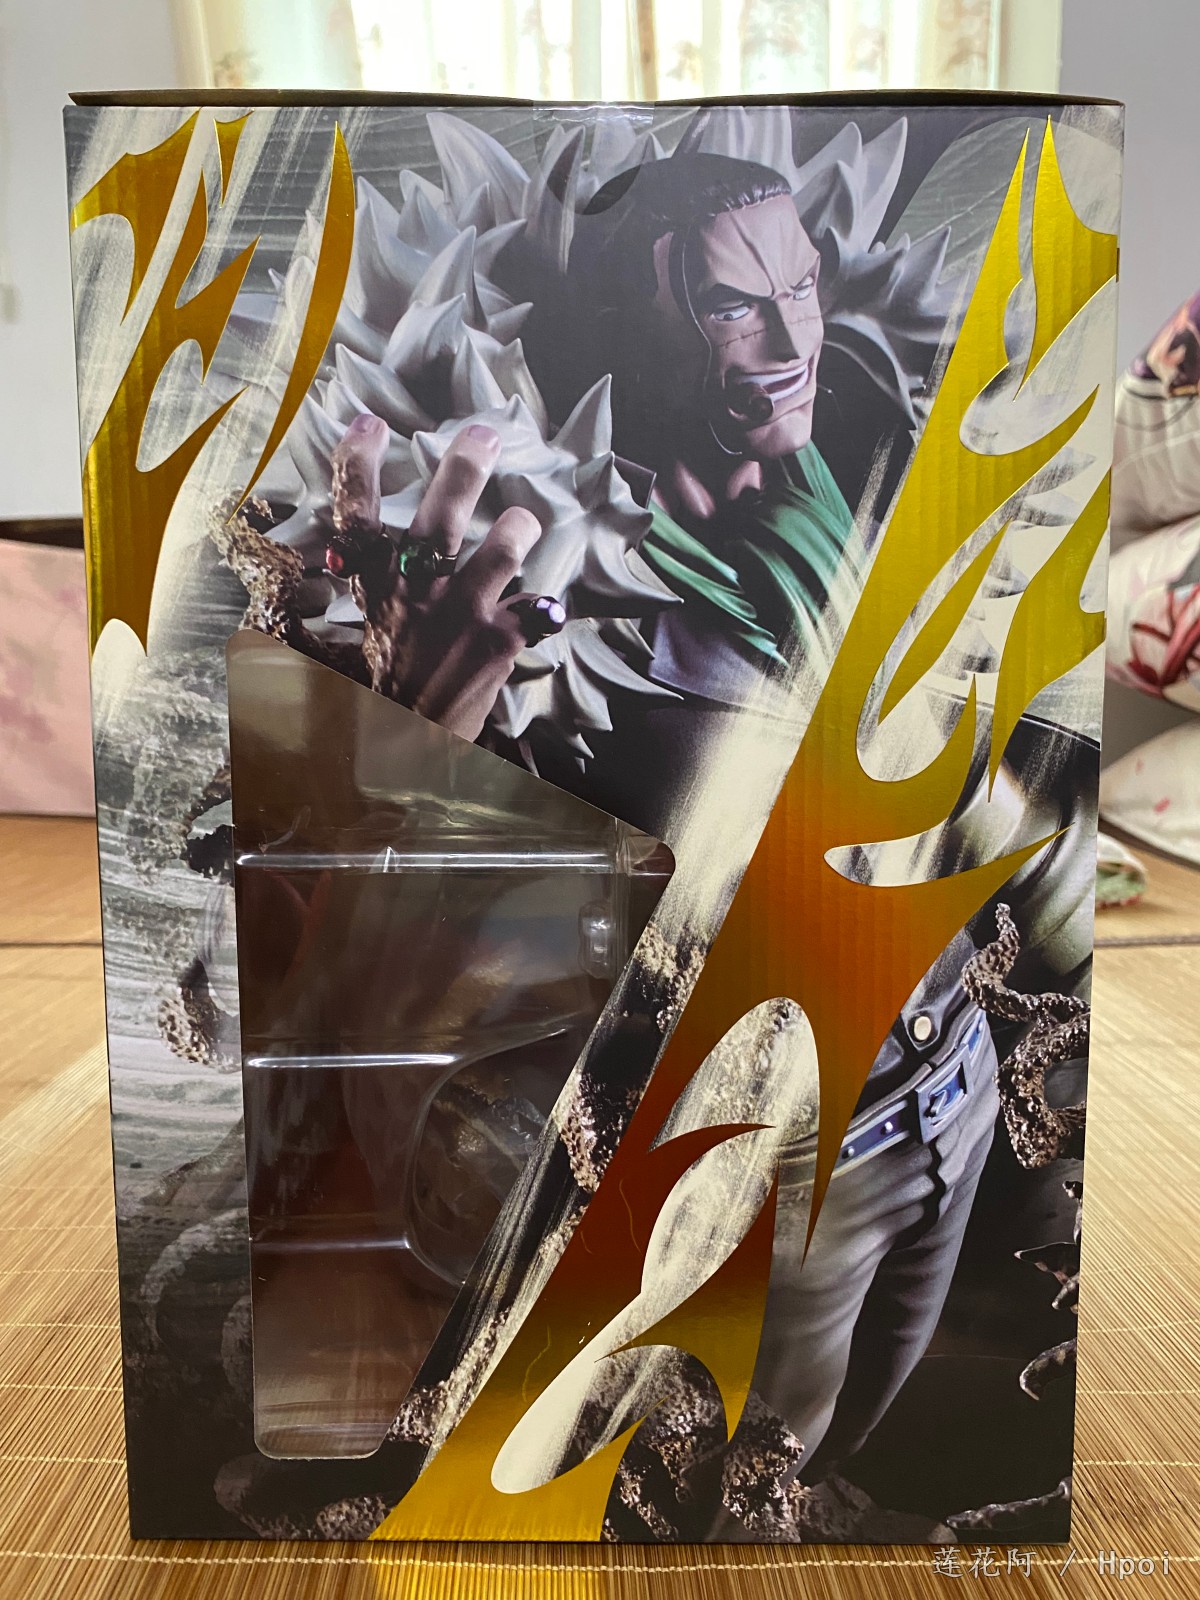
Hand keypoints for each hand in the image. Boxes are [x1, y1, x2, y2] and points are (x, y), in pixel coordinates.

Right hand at [328, 414, 556, 741]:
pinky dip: (546, 604)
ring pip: (499, 552)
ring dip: (517, 529)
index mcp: (375, 590)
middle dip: (462, 469)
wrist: (405, 752)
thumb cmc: (382, 692)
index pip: (357, 518)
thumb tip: (331, 566)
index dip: (359, 466)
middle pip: (438, 519)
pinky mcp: (498, 644)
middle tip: (484, 435)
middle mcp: (417, 596)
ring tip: (526, 519)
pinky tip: (548, 605)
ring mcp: (460, 617)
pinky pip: (536, 609)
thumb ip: (362, 595)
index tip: (369, 424)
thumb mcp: (361, 636)